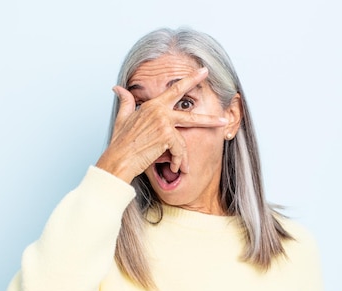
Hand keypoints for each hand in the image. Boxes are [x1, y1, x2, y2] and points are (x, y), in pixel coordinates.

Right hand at [96, 67, 228, 183]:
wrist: (118, 159)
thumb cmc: (120, 142)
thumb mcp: (122, 118)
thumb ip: (125, 102)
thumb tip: (117, 88)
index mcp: (153, 105)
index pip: (175, 90)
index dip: (191, 80)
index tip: (204, 72)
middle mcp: (160, 111)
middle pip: (191, 114)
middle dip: (209, 118)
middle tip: (223, 119)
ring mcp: (164, 123)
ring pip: (184, 140)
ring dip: (184, 157)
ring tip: (183, 167)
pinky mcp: (166, 136)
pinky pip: (179, 150)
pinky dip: (177, 161)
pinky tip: (173, 168)